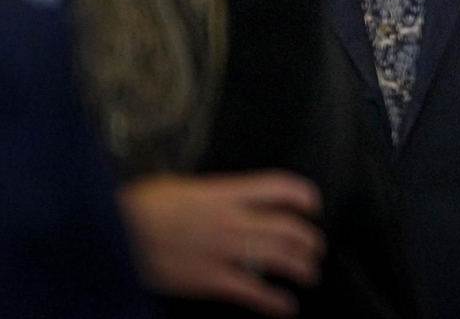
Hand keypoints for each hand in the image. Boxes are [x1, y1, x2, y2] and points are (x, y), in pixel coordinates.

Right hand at [119, 170, 325, 316]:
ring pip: (278, 258)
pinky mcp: (209, 280)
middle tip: (315, 248)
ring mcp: (222, 251)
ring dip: (301, 268)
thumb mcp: (179, 186)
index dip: (304, 196)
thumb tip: (230, 199)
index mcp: (224, 192)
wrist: (110, 232)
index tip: (313, 205)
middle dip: (309, 240)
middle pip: (288, 227)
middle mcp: (231, 220)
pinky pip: (252, 291)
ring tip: (309, 274)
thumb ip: (212, 192)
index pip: (279, 187)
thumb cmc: (139, 206)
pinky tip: (287, 307)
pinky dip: (274, 302)